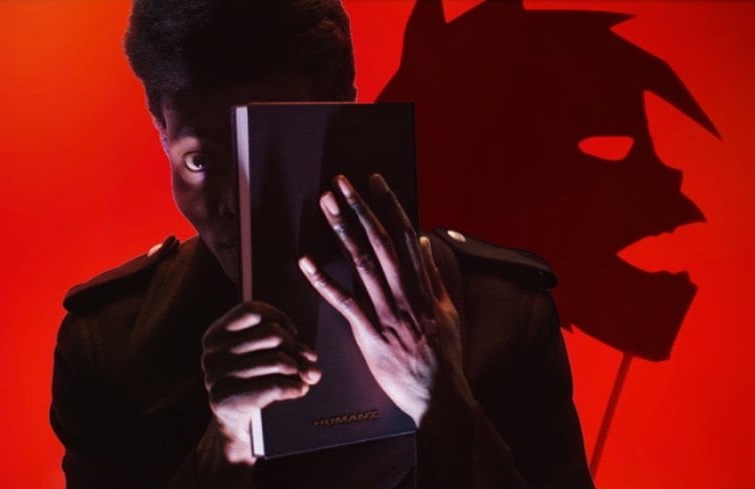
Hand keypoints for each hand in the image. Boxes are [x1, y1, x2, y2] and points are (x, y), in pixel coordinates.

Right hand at [199, 301, 320, 464]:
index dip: (279, 318)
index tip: (291, 333)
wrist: (237, 425)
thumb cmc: (254, 382)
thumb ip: (290, 350)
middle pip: (271, 333)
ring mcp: (214, 378)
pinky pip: (273, 386)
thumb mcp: (266, 356)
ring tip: (303, 377)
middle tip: (302, 361)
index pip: (252, 310)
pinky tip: (300, 390)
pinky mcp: (224, 400)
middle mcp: (211, 354)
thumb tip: (311, 365)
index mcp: (216, 335)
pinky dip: (294, 388)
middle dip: (295, 347)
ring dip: (298, 369)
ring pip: (277, 360)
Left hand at [297, 174, 463, 426]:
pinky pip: (344, 303)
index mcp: (424, 285)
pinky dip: (324, 280)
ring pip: (362, 263)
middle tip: (340, 182)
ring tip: (326, 204)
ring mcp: (387, 313)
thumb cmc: (444, 357)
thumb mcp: (448, 311)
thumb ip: (434, 275)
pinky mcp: (370, 335)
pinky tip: (306, 261)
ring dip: (342, 230)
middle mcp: (406, 293)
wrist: (441, 397)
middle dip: (359, 208)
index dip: (388, 204)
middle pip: (380, 240)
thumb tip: (424, 241)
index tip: (374, 180)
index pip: (405, 234)